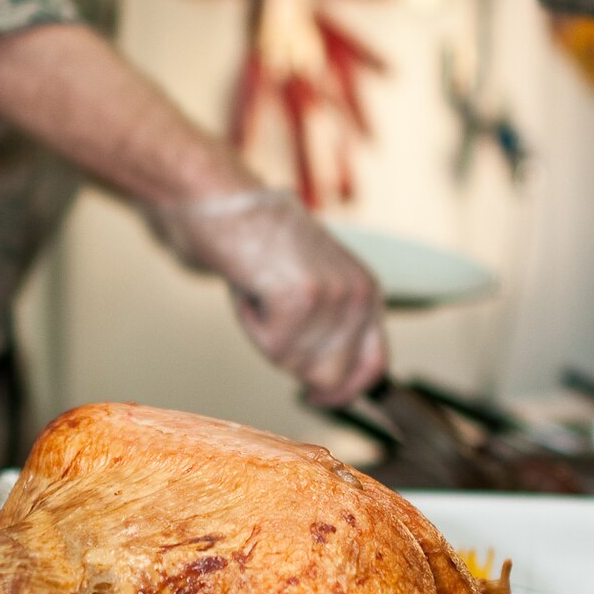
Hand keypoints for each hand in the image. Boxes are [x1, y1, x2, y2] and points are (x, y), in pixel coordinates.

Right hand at [144, 189, 389, 405]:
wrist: (219, 198)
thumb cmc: (254, 237)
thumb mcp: (311, 282)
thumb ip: (327, 325)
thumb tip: (328, 380)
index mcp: (366, 291)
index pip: (375, 366)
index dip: (344, 390)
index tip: (317, 396)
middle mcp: (359, 295)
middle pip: (335, 379)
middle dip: (297, 367)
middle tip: (272, 333)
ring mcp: (333, 298)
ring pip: (297, 366)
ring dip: (268, 338)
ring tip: (260, 291)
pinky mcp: (301, 300)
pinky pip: (272, 348)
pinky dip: (251, 324)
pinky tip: (250, 286)